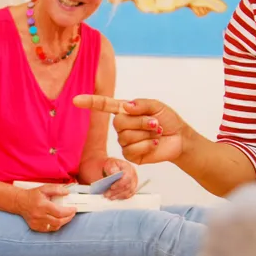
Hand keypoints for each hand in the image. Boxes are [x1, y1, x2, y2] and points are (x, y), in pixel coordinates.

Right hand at [15, 184, 76, 232]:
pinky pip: (48, 229)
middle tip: (72, 213)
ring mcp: (37, 223)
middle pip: (58, 221)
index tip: (74, 209)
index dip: (69, 212)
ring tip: (66, 217)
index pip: (60, 212)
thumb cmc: (33, 195)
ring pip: (54, 227)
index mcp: (42, 205)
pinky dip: (55, 225)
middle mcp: (39, 215)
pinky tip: (58, 220)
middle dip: (68, 218)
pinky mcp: (35, 227)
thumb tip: (67, 192)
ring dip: (63, 222)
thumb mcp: (44, 188)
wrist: (20, 202)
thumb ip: (57, 189)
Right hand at [73, 94, 188, 164]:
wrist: (179, 139)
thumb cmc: (168, 120)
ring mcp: (125, 141)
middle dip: (140, 122)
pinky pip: (132, 150)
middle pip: (119, 122)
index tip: (76, 101)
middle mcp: (122, 126)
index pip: (104, 105)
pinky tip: (154, 143)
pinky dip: (147, 145)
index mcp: (125, 110)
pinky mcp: (130, 155)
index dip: (90, 103)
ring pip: (126, 137)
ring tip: (156, 133)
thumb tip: (126, 107)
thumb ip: (141, 104)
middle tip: (155, 123)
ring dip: (146, 134)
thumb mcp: (157, 106)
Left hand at [101, 158, 137, 199]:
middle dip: (116, 192)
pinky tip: (114, 197)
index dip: (120, 184)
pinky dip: (120, 197)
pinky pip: (128, 195)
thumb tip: (114, 173)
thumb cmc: (112, 166)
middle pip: (127, 186)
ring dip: (117, 195)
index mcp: (128, 168)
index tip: (111, 187)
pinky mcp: (132, 189)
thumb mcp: (110, 163)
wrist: (113, 168)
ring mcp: (133, 183)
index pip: (127, 177)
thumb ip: (112, 167)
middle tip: (107, 194)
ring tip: (109, 196)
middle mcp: (133, 176)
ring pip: (128, 192)